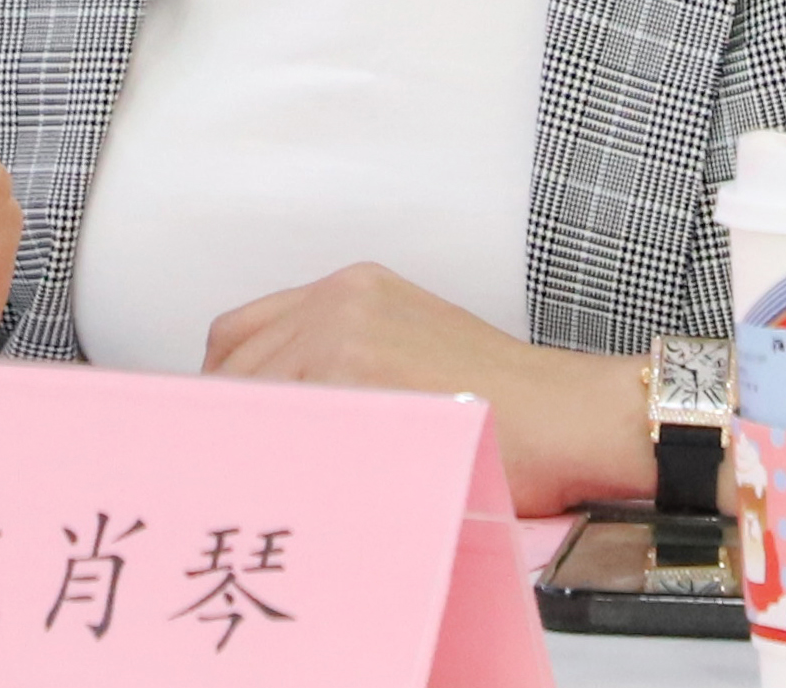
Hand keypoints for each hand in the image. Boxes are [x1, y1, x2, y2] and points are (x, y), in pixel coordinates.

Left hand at [203, 263, 649, 514]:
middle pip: (231, 369)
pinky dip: (277, 462)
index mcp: (351, 290)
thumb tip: (272, 416)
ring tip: (258, 495)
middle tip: (227, 477)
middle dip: (225, 424)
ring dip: (246, 448)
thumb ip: (341, 361)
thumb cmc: (505, 405)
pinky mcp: (354, 380)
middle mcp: (338, 302)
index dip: (221, 391)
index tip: (216, 431)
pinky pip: (283, 428)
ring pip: (248, 401)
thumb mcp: (412, 349)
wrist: (569, 419)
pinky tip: (292, 494)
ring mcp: (342, 338)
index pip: (239, 337)